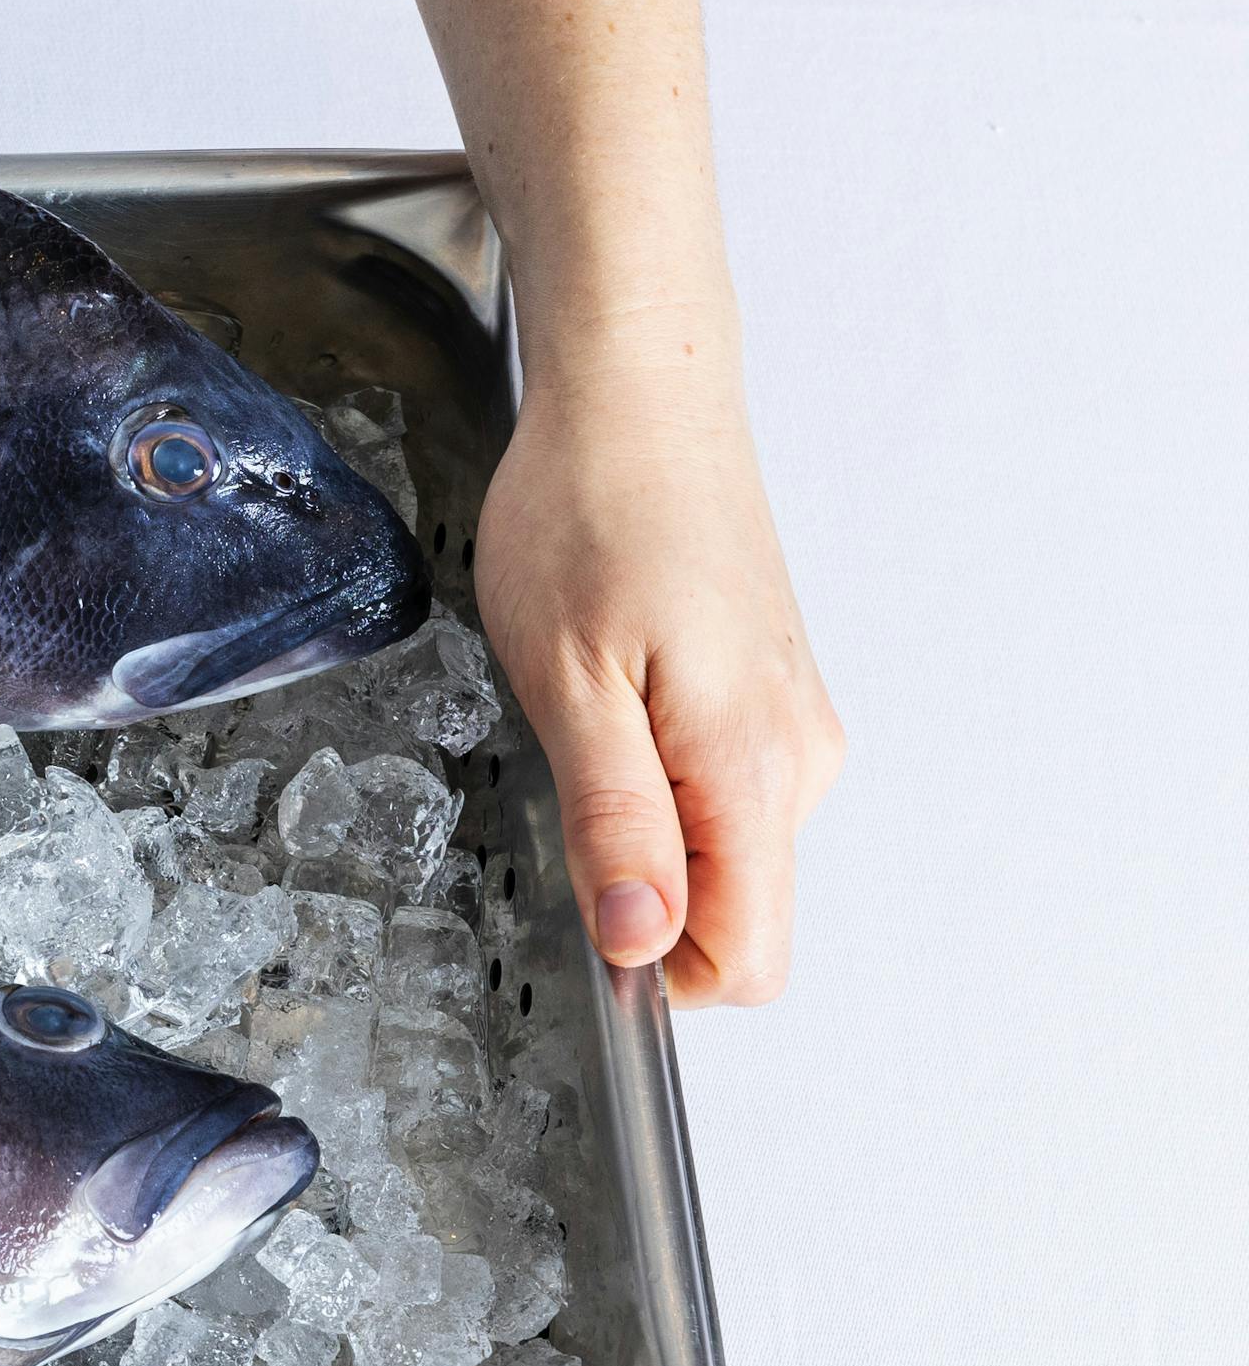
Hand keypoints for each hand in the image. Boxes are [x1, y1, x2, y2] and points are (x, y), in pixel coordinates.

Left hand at [471, 366, 842, 1006]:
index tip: (582, 903)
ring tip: (587, 703)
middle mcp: (799, 757)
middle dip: (637, 879)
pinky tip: (615, 685)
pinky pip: (719, 788)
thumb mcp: (567, 679)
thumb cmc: (592, 514)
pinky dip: (656, 769)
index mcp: (754, 766)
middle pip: (732, 909)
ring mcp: (793, 724)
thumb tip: (641, 939)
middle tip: (566, 762)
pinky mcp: (772, 695)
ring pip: (721, 847)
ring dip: (641, 815)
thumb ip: (615, 819)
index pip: (747, 956)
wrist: (641, 401)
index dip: (655, 964)